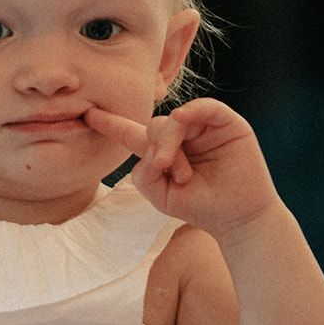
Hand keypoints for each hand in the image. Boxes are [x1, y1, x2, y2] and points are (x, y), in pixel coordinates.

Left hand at [84, 98, 278, 236]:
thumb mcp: (160, 194)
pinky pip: (204, 107)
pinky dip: (191, 113)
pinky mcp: (226, 123)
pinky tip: (184, 121)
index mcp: (161, 151)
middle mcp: (181, 135)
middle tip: (164, 169)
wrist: (236, 217)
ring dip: (170, 142)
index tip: (87, 115)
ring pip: (174, 119)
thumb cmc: (199, 205)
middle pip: (153, 126)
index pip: (132, 133)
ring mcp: (203, 128)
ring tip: (180, 171)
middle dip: (155, 149)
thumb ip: (144, 173)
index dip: (111, 124)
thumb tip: (153, 149)